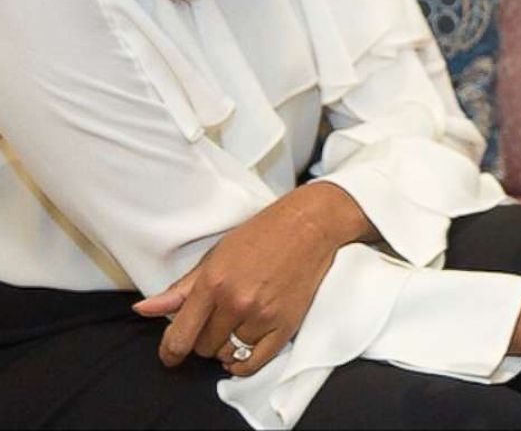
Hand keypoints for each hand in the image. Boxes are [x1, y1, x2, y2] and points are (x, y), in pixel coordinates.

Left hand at [133, 183, 375, 375]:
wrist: (308, 225)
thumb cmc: (262, 234)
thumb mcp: (216, 255)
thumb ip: (180, 289)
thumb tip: (143, 310)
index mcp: (213, 282)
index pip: (179, 336)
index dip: (170, 351)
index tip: (170, 354)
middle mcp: (236, 301)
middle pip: (202, 346)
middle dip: (203, 337)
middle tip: (214, 319)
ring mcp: (261, 315)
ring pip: (226, 354)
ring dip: (225, 345)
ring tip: (234, 324)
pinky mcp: (284, 325)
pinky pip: (253, 362)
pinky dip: (243, 362)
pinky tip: (241, 348)